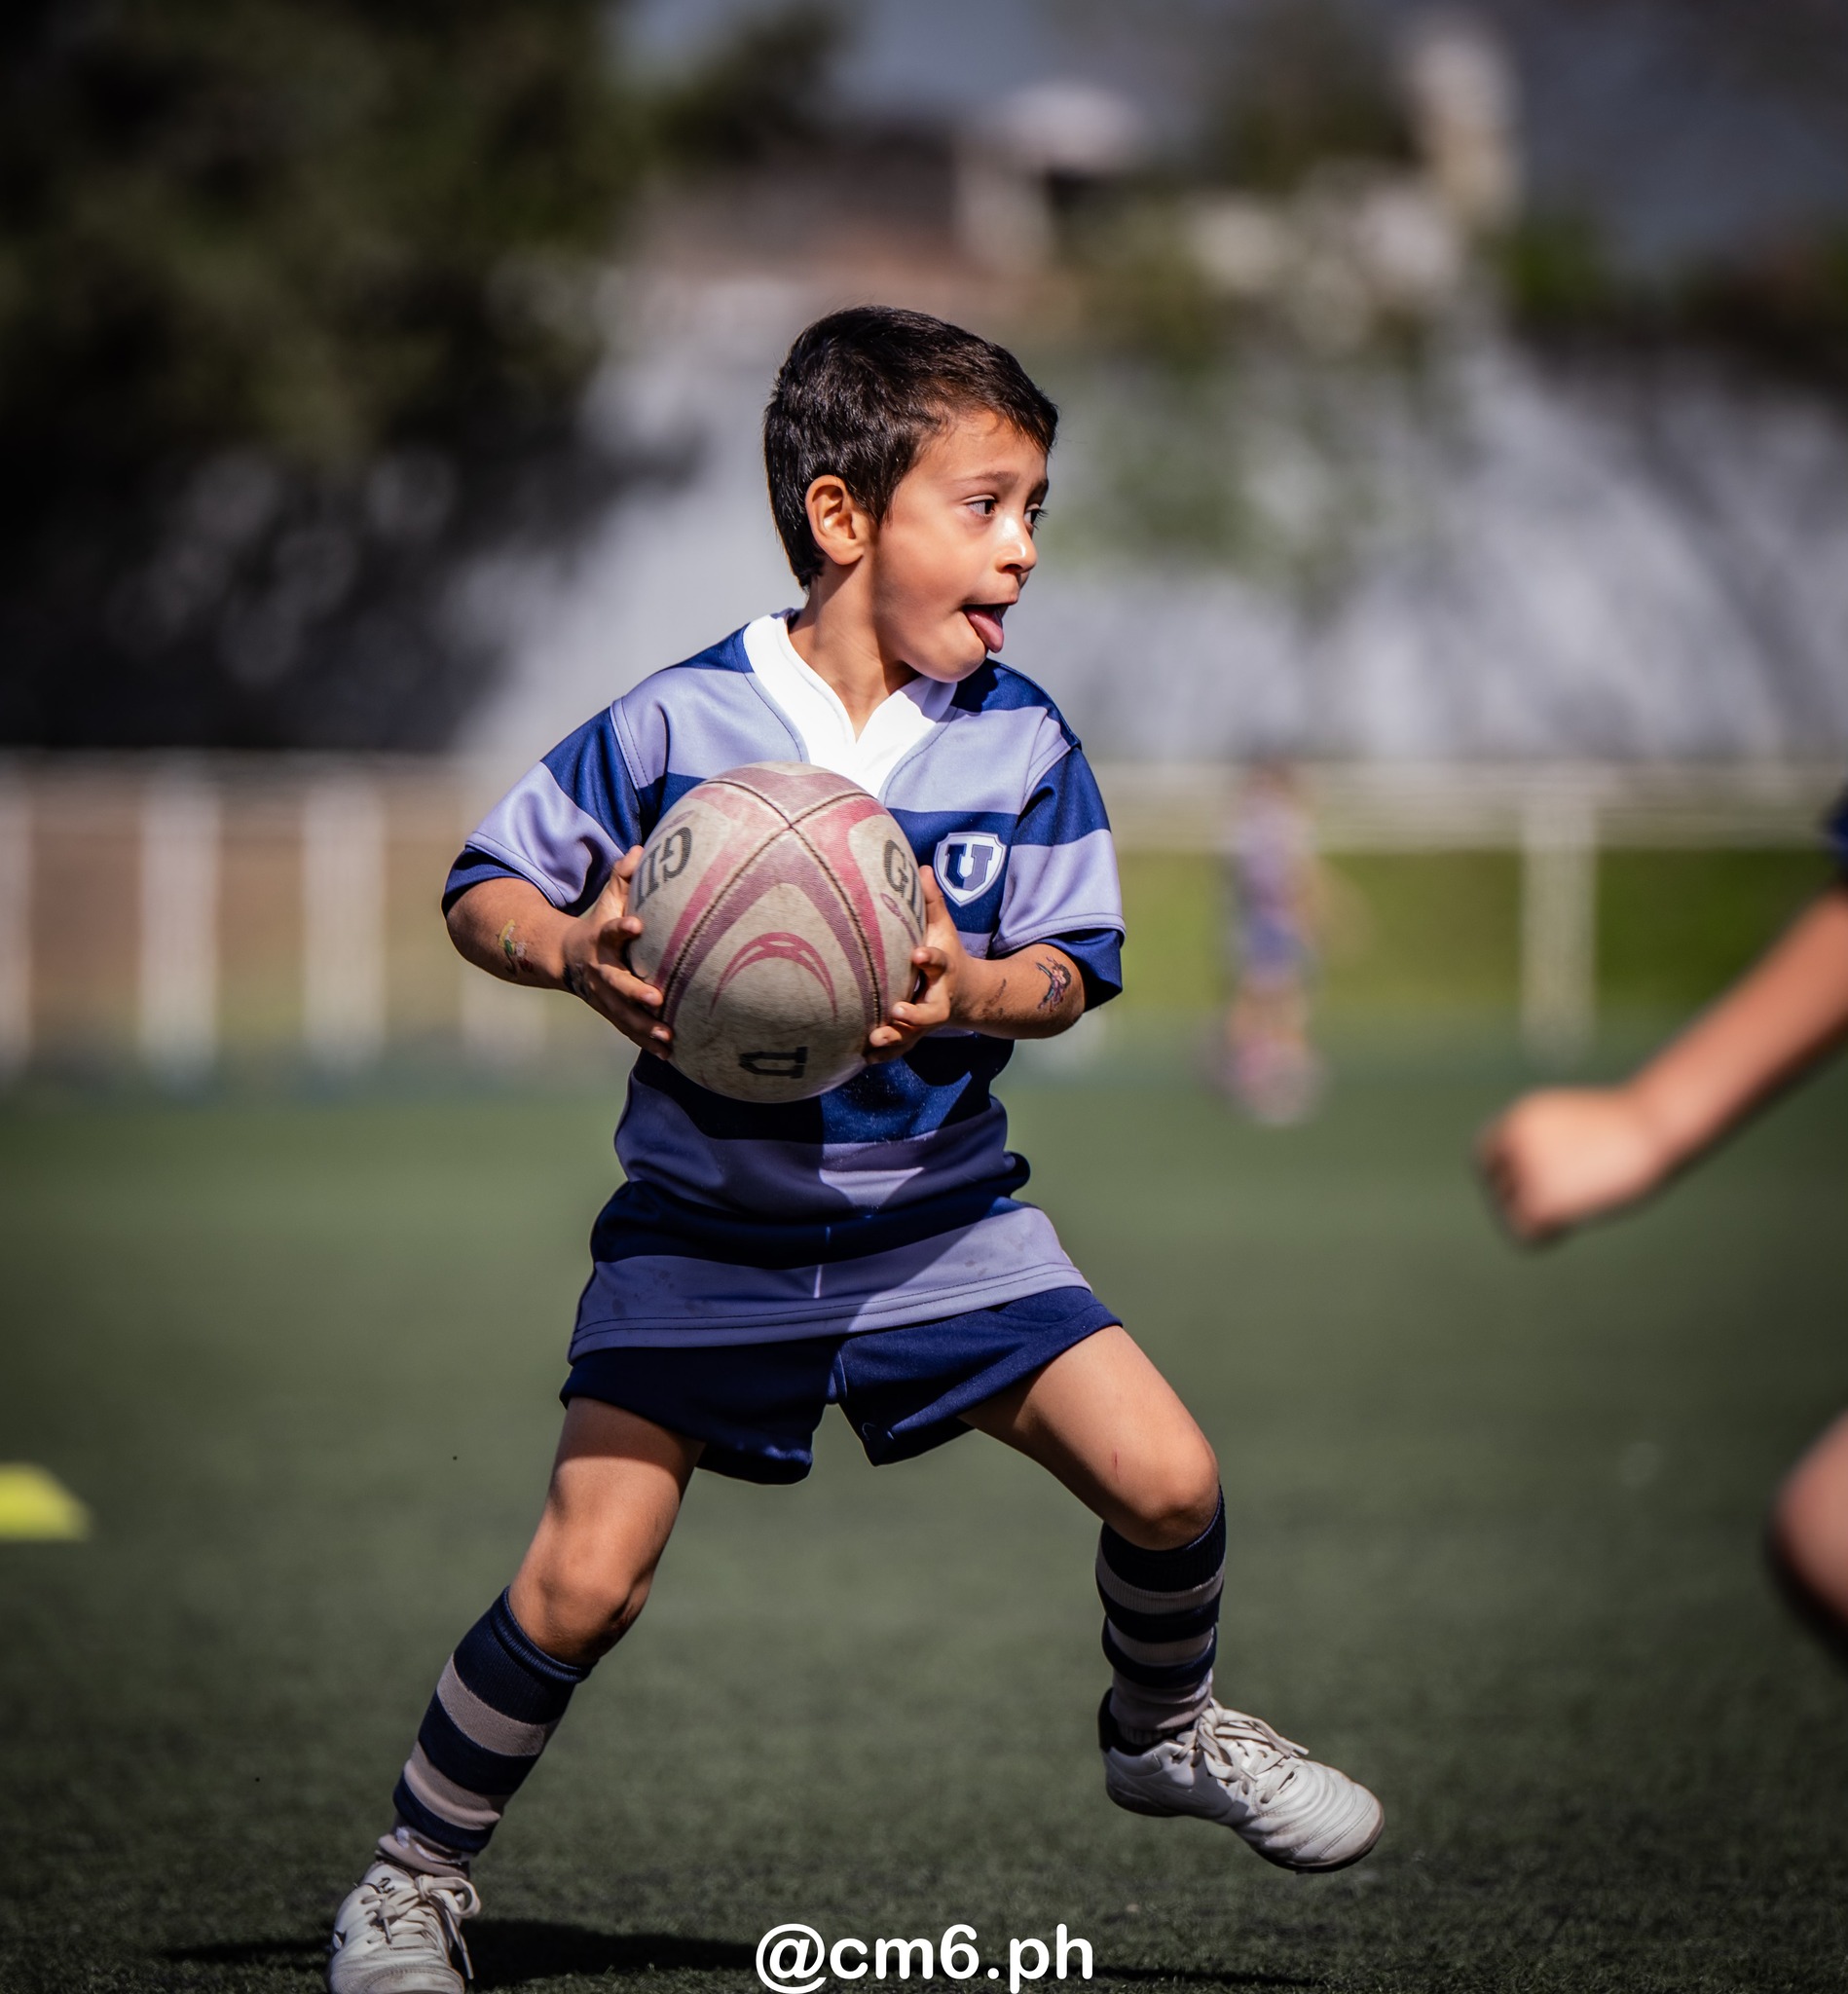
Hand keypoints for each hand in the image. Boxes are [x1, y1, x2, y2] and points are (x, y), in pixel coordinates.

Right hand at [559, 847, 671, 1056]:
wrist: (563, 958)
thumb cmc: (598, 924)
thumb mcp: (608, 900)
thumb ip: (623, 877)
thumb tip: (641, 847)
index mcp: (601, 940)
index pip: (611, 931)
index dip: (621, 928)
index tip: (636, 925)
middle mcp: (601, 971)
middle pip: (617, 983)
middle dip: (635, 993)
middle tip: (657, 999)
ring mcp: (604, 996)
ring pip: (624, 1015)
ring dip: (645, 1028)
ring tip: (669, 1037)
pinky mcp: (612, 1013)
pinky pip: (630, 1030)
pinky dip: (647, 1043)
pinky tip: (671, 1054)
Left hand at [867, 866, 965, 1061]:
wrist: (968, 995)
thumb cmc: (946, 955)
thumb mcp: (943, 928)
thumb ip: (931, 902)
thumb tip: (920, 866)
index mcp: (943, 970)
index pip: (938, 962)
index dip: (930, 959)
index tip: (918, 954)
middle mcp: (937, 999)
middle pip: (930, 1011)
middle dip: (914, 1013)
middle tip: (896, 1011)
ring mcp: (926, 1021)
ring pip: (913, 1035)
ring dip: (895, 1040)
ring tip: (873, 1040)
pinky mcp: (915, 1035)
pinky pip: (900, 1048)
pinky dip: (884, 1055)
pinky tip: (862, 1058)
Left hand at [1476, 1086, 1672, 1243]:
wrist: (1656, 1124)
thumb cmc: (1633, 1126)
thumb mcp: (1580, 1126)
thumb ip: (1551, 1147)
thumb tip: (1536, 1182)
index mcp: (1521, 1117)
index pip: (1487, 1156)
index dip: (1506, 1178)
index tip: (1532, 1190)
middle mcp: (1515, 1139)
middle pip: (1495, 1185)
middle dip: (1516, 1200)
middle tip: (1553, 1208)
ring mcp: (1526, 1167)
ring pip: (1509, 1209)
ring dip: (1535, 1218)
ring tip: (1569, 1214)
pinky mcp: (1542, 1197)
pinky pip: (1525, 1231)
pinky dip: (1544, 1236)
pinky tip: (1569, 1227)